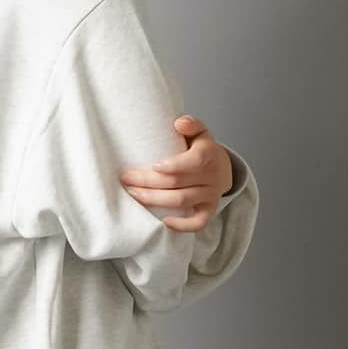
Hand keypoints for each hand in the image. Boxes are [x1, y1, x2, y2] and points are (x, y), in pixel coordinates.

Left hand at [119, 115, 233, 230]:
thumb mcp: (199, 132)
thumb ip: (191, 124)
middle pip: (178, 182)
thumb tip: (179, 123)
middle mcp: (212, 175)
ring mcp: (211, 195)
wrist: (221, 168)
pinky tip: (164, 222)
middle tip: (126, 178)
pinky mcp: (209, 210)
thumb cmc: (200, 149)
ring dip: (155, 199)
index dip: (175, 165)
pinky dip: (182, 225)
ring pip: (181, 201)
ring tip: (134, 194)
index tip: (154, 166)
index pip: (194, 161)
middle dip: (149, 181)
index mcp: (209, 153)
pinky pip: (198, 222)